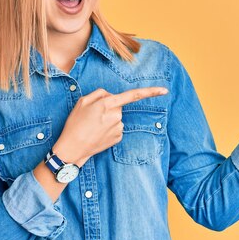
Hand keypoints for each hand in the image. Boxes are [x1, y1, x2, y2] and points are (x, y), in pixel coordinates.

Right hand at [53, 86, 168, 164]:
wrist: (73, 148)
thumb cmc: (75, 124)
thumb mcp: (82, 101)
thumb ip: (100, 94)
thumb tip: (111, 96)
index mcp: (107, 104)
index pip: (133, 95)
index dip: (151, 92)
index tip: (165, 90)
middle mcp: (116, 115)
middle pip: (118, 105)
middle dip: (109, 107)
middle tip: (92, 116)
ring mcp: (119, 128)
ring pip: (117, 117)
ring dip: (107, 119)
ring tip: (93, 126)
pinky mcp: (118, 137)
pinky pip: (116, 128)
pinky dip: (108, 129)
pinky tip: (98, 134)